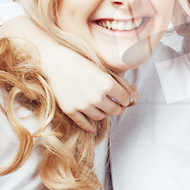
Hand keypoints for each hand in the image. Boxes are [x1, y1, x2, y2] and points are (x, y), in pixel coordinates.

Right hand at [0, 16, 132, 131]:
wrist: (55, 62)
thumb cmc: (80, 61)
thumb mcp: (102, 69)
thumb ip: (117, 81)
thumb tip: (134, 89)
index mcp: (107, 84)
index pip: (124, 98)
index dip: (127, 100)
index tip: (126, 100)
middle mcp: (97, 96)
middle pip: (114, 110)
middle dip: (119, 109)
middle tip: (119, 108)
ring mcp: (83, 105)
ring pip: (100, 117)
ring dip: (105, 115)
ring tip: (105, 111)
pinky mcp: (70, 109)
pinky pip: (83, 123)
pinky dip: (89, 126)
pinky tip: (93, 128)